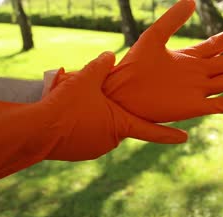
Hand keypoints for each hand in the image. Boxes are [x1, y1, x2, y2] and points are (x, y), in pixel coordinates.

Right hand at [0, 52, 185, 188]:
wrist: (37, 130)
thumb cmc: (66, 105)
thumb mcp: (86, 78)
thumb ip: (102, 66)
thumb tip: (111, 55)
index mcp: (121, 124)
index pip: (152, 130)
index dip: (169, 133)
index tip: (185, 137)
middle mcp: (111, 140)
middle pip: (114, 120)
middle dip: (105, 109)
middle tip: (85, 98)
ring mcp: (94, 150)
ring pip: (97, 128)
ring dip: (89, 117)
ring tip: (71, 106)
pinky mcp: (79, 154)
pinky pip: (85, 137)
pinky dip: (79, 127)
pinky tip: (65, 118)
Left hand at [47, 0, 222, 122]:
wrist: (119, 93)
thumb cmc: (132, 66)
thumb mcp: (154, 37)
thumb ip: (172, 20)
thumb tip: (192, 0)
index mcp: (188, 58)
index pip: (217, 45)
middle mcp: (196, 74)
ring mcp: (196, 91)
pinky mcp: (192, 108)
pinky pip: (221, 105)